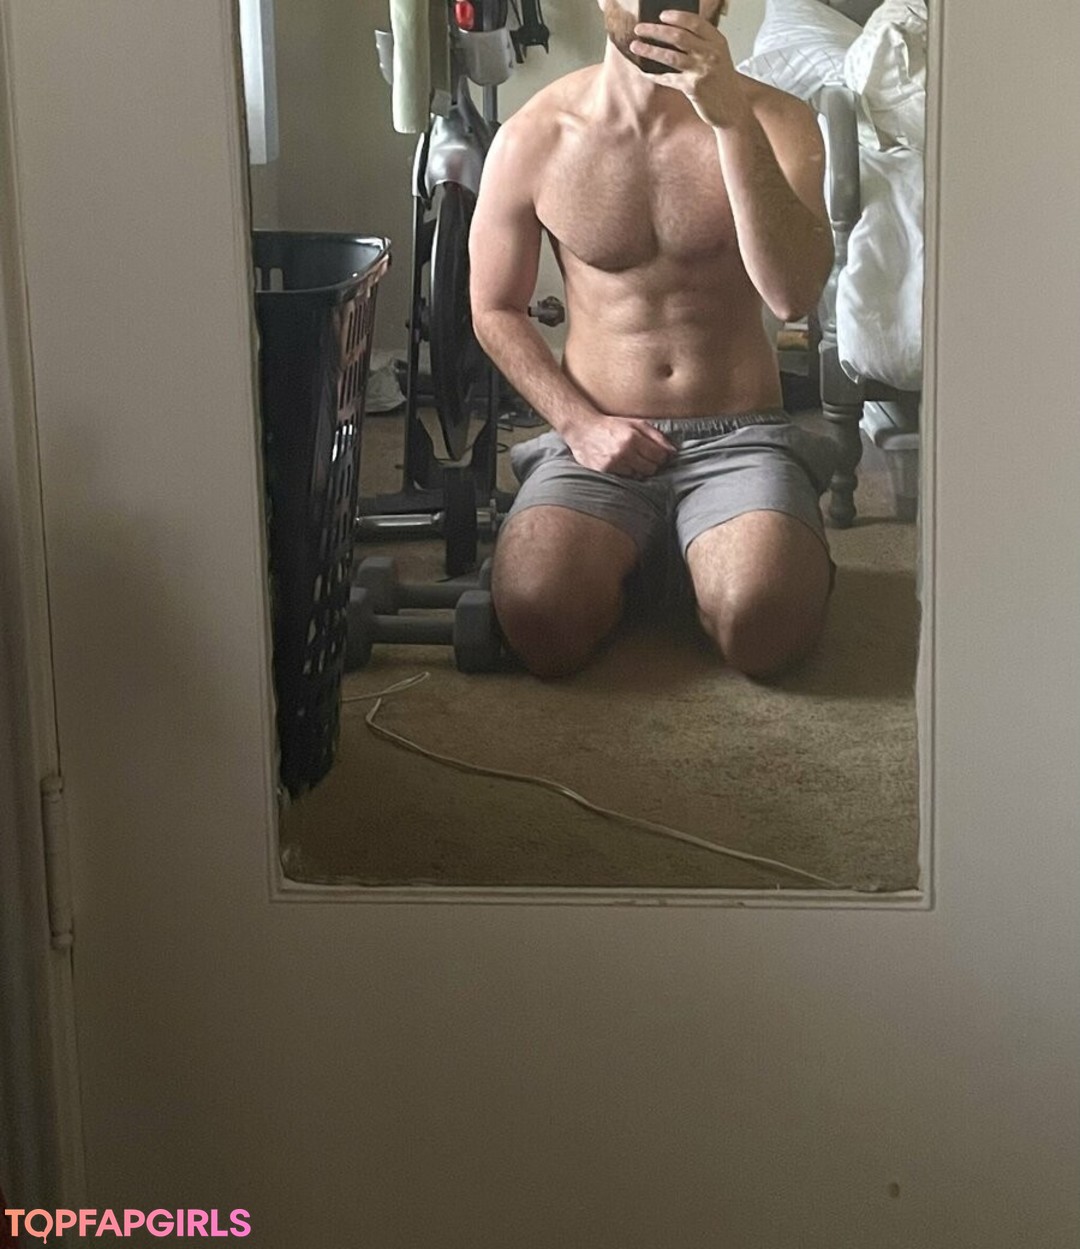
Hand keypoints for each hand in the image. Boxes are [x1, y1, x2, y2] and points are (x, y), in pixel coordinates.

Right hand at [562, 414, 675, 477]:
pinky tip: (624, 464)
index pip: (660, 456)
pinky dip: (629, 472)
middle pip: (652, 468)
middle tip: (646, 458)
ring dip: (640, 469)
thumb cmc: (612, 425)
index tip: (659, 455)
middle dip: (653, 464)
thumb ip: (656, 436)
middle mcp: (624, 451)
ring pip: (640, 475)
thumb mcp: (636, 423)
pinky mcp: (605, 471)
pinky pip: (627, 478)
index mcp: (633, 437)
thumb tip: (673, 451)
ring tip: (634, 460)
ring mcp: (614, 463)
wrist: (583, 429)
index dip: (662, 457)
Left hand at [631, 11, 749, 129]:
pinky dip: (655, 75)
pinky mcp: (693, 88)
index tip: (661, 15)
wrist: (732, 108)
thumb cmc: (722, 82)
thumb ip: (701, 44)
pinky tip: (645, 72)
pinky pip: (669, 79)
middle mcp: (710, 53)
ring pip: (670, 56)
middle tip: (639, 28)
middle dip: (655, 31)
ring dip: (650, 50)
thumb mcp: (718, 56)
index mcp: (717, 41)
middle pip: (678, 37)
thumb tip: (671, 33)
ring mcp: (702, 71)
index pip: (694, 22)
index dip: (676, 17)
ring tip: (635, 46)